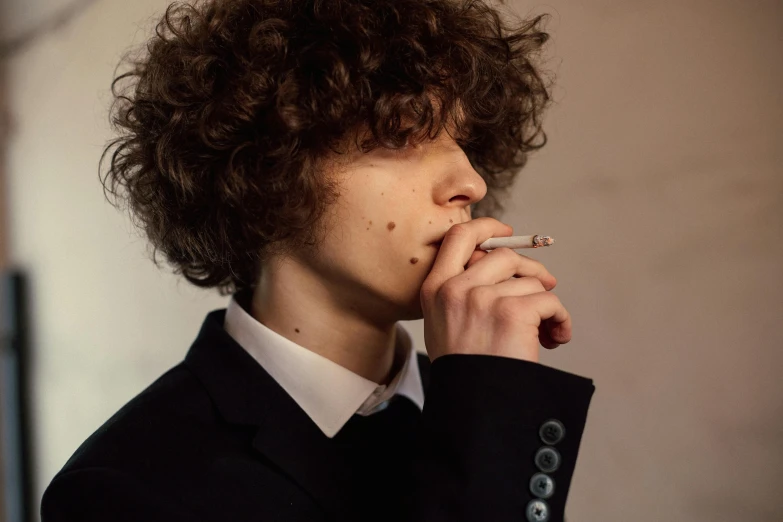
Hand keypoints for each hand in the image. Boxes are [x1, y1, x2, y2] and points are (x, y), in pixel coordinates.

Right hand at [420, 217, 571, 362]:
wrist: (473, 408)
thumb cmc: (465, 371)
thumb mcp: (445, 325)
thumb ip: (461, 290)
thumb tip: (501, 262)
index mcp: (435, 288)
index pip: (458, 236)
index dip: (486, 228)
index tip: (506, 233)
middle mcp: (455, 288)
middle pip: (503, 255)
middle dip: (531, 269)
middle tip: (545, 285)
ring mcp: (482, 299)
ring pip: (531, 282)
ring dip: (545, 306)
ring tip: (546, 332)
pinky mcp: (511, 312)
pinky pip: (549, 301)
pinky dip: (560, 319)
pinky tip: (556, 339)